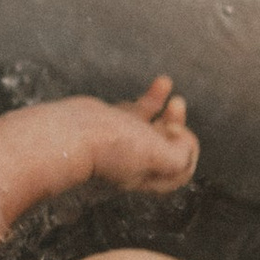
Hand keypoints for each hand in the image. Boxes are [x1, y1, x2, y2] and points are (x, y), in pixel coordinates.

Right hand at [89, 73, 198, 195]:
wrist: (69, 133)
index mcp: (147, 177)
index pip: (180, 172)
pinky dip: (152, 97)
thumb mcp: (157, 157)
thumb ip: (179, 156)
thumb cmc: (111, 148)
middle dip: (178, 126)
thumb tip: (184, 144)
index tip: (180, 132)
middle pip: (168, 148)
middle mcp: (136, 162)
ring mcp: (121, 142)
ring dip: (166, 109)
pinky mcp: (110, 123)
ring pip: (152, 126)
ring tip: (169, 88)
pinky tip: (161, 83)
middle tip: (176, 106)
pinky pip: (136, 110)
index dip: (189, 151)